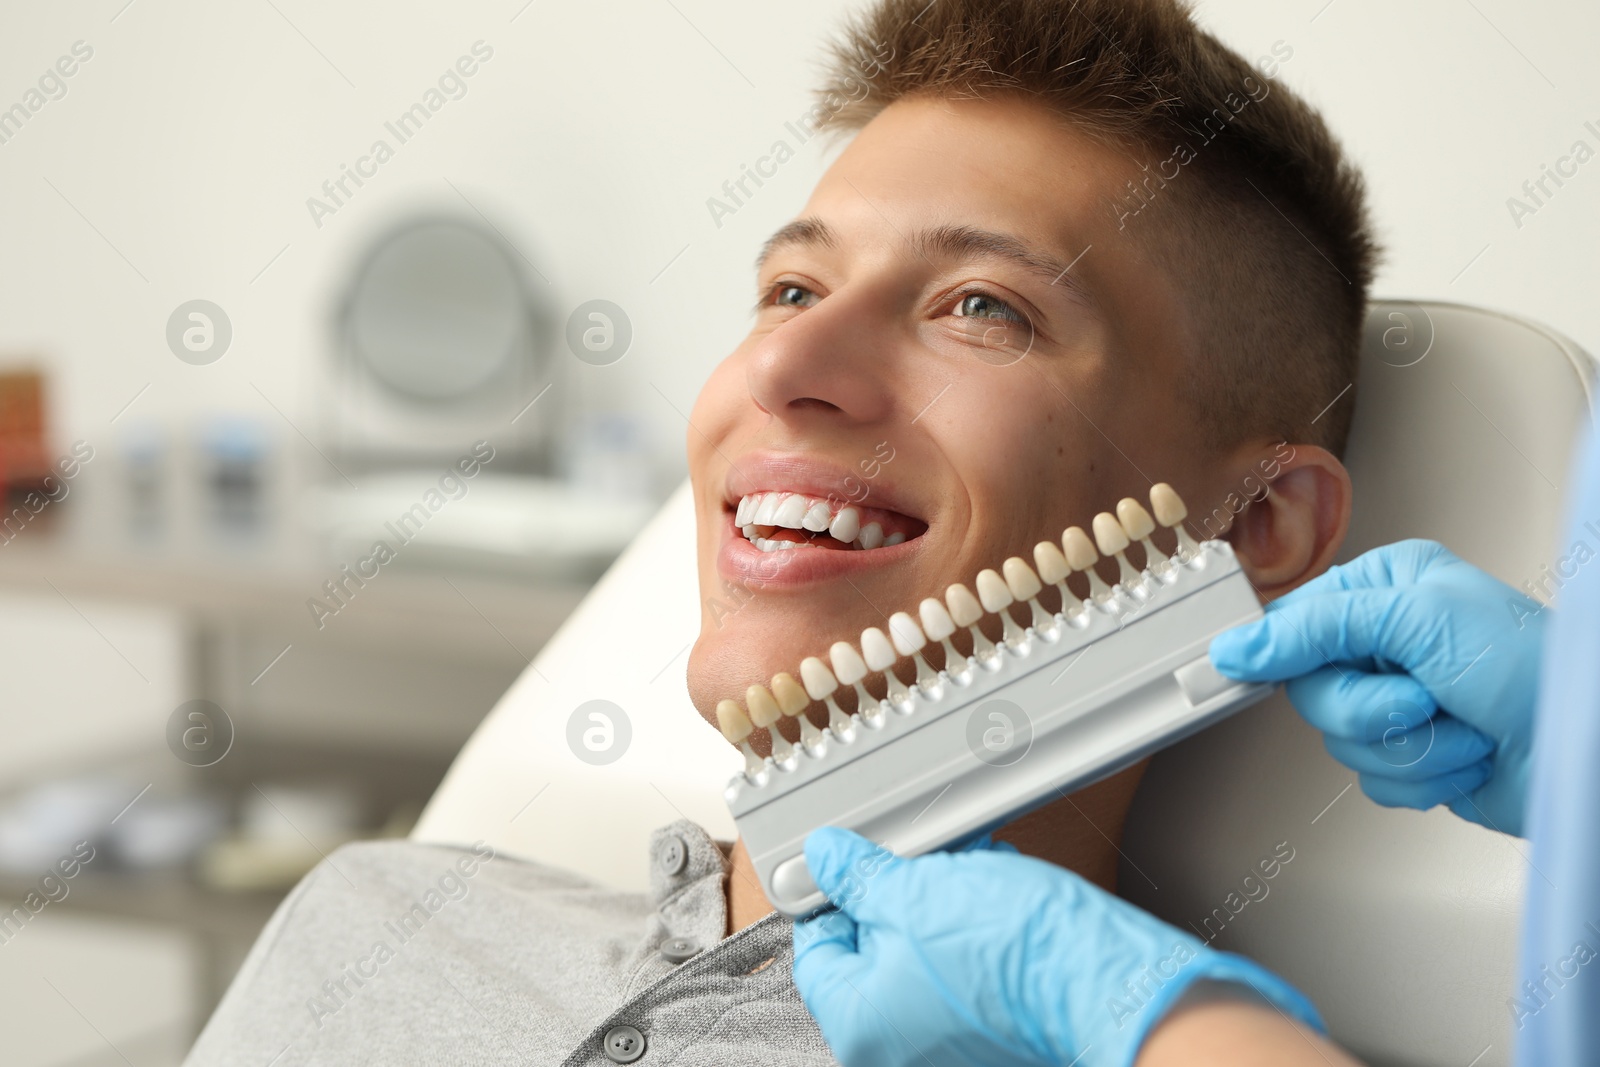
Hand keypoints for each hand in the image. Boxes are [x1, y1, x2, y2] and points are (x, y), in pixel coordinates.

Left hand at [791, 827, 1322, 1066]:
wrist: (1110, 984)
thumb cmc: (1018, 954)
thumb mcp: (917, 892)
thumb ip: (859, 877)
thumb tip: (826, 858)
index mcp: (861, 1025)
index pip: (817, 950)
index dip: (836, 894)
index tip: (853, 862)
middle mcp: (898, 1052)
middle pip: (875, 955)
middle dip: (901, 898)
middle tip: (926, 863)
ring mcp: (949, 1049)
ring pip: (925, 958)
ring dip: (945, 907)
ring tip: (977, 876)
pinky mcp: (993, 1037)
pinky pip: (966, 977)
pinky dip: (977, 936)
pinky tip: (1001, 901)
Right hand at [1210, 539, 1542, 835]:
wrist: (1589, 748)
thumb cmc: (1534, 667)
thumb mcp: (1416, 618)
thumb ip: (1319, 626)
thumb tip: (1243, 644)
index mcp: (1385, 588)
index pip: (1295, 620)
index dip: (1279, 652)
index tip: (1245, 671)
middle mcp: (1388, 643)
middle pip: (1312, 691)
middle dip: (1371, 709)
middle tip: (1420, 698)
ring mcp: (1400, 702)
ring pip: (1341, 741)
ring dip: (1409, 746)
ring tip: (1459, 724)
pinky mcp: (1415, 756)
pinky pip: (1375, 780)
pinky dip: (1424, 776)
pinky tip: (1466, 755)